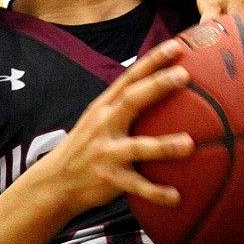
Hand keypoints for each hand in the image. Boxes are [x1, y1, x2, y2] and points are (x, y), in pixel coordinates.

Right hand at [43, 41, 195, 214]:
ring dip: (163, 146)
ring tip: (189, 145)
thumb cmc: (89, 148)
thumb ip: (127, 106)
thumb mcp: (101, 121)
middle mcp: (104, 125)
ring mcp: (106, 153)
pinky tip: (177, 198)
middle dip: (157, 86)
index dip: (153, 60)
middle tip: (184, 75)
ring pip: (138, 147)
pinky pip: (136, 187)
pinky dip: (156, 193)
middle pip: (132, 100)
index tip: (177, 46)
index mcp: (105, 108)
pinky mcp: (109, 180)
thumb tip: (165, 88)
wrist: (55, 183)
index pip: (131, 77)